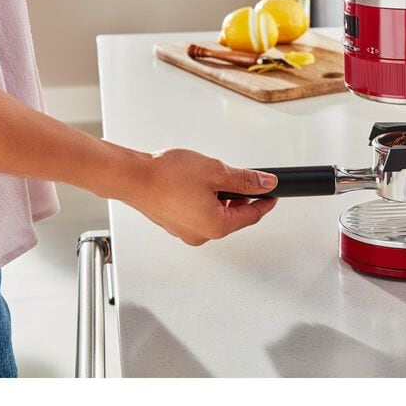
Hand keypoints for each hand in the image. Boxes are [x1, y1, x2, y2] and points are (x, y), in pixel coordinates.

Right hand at [109, 146, 278, 245]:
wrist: (133, 177)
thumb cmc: (167, 176)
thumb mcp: (216, 172)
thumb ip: (244, 179)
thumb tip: (265, 184)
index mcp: (216, 226)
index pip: (251, 216)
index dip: (265, 202)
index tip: (272, 193)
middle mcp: (200, 234)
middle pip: (233, 218)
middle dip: (241, 198)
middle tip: (245, 179)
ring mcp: (184, 231)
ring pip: (214, 215)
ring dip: (221, 198)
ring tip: (215, 176)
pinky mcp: (173, 223)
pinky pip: (197, 213)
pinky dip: (204, 200)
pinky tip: (197, 183)